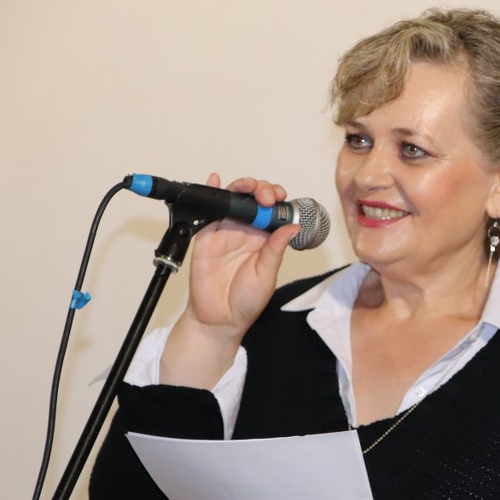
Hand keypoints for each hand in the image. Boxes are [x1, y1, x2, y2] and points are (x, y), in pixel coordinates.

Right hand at [160, 173, 301, 387]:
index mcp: (265, 240)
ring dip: (242, 187)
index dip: (278, 200)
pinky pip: (208, 211)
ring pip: (234, 200)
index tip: (281, 199)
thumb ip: (276, 250)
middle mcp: (246, 232)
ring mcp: (225, 232)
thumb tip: (293, 227)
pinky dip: (212, 192)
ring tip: (250, 186)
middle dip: (262, 190)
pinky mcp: (206, 236)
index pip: (273, 211)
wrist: (219, 319)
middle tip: (267, 196)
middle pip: (254, 200)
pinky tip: (216, 180)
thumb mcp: (266, 275)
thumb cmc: (246, 301)